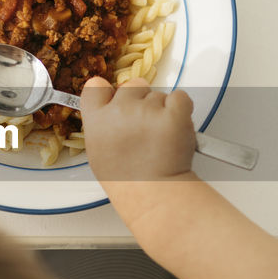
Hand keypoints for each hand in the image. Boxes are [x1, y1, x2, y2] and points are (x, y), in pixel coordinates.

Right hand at [79, 76, 195, 183]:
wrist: (153, 194)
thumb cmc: (127, 180)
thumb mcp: (99, 153)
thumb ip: (102, 126)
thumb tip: (111, 110)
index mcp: (97, 119)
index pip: (96, 86)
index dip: (110, 92)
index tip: (116, 100)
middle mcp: (121, 110)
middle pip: (133, 85)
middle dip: (141, 99)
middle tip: (145, 125)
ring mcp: (148, 109)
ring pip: (158, 95)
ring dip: (162, 110)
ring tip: (160, 138)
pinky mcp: (174, 112)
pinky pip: (180, 98)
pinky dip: (181, 110)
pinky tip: (175, 129)